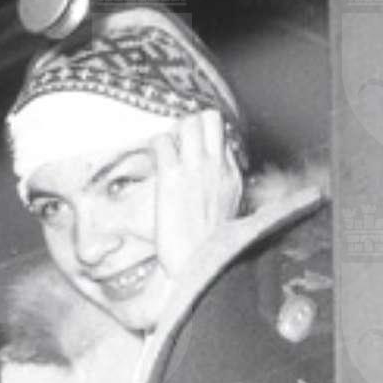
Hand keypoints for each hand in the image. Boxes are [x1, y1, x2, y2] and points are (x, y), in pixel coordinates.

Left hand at [150, 110, 242, 285]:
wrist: (198, 264)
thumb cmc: (208, 247)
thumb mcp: (226, 213)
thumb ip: (221, 191)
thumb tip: (211, 182)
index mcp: (231, 176)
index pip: (223, 137)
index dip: (205, 136)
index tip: (192, 145)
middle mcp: (217, 166)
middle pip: (210, 119)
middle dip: (191, 123)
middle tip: (177, 140)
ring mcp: (195, 168)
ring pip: (189, 122)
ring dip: (173, 130)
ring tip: (165, 148)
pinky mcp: (171, 176)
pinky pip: (163, 141)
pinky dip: (155, 144)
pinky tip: (152, 159)